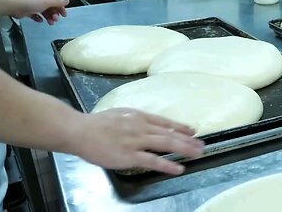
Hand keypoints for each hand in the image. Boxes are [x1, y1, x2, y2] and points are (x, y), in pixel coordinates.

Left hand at [12, 0, 68, 24]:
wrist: (14, 5)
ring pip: (44, 11)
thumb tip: (67, 0)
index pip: (56, 0)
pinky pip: (35, 15)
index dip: (61, 7)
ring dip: (48, 17)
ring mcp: (32, 4)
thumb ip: (58, 2)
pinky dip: (39, 18)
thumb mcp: (47, 1)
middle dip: (54, 14)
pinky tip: (40, 21)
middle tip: (55, 20)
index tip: (64, 15)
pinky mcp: (27, 10)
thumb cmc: (31, 2)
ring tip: (50, 23)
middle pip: (50, 6)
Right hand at [72, 108, 203, 174]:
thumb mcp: (119, 114)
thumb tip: (145, 123)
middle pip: (169, 133)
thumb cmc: (95, 123)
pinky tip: (179, 168)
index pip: (164, 121)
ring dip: (184, 148)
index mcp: (138, 116)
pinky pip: (153, 160)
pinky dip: (168, 164)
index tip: (192, 130)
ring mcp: (136, 141)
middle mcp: (141, 126)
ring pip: (166, 144)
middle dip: (188, 139)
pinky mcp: (129, 155)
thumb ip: (134, 119)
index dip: (180, 126)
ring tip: (197, 153)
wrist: (79, 130)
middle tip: (201, 144)